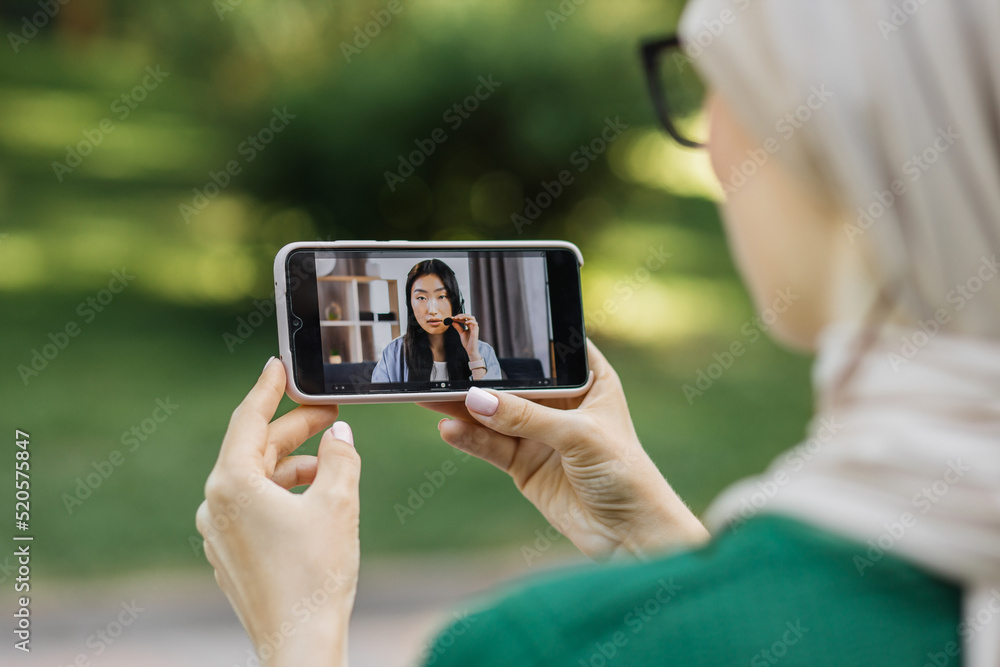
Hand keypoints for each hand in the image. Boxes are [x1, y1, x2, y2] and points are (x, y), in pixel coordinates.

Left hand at [196, 358, 360, 666]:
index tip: (279, 366)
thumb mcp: (338, 501)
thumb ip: (339, 456)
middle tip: (330, 414)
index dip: (268, 389)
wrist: (299, 641)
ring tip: (332, 461)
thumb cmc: (316, 573)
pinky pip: (253, 507)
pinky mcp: (230, 555)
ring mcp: (218, 533)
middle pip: (255, 450)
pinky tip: (314, 497)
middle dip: (293, 430)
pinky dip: (282, 492)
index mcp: (231, 484)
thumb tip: (337, 434)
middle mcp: (215, 505)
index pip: (248, 419)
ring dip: (292, 464)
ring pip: (256, 480)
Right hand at [418, 340, 707, 561]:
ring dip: (465, 408)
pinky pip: (491, 446)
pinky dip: (470, 438)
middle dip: (481, 377)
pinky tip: (448, 429)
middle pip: (514, 384)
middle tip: (442, 367)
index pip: (550, 351)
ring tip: (431, 397)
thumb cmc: (626, 474)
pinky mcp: (524, 465)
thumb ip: (527, 418)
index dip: (522, 339)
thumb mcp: (579, 436)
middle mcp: (562, 404)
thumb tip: (478, 400)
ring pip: (496, 415)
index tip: (483, 326)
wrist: (630, 536)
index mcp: (589, 381)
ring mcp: (541, 435)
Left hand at [449, 314, 479, 359]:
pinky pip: (475, 323)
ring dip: (465, 316)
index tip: (451, 318)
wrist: (470, 350)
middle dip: (461, 315)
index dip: (458, 317)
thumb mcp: (461, 333)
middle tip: (454, 317)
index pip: (464, 318)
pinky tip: (465, 322)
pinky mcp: (476, 331)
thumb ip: (458, 327)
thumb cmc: (467, 342)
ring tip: (459, 318)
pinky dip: (470, 321)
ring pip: (472, 317)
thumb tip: (452, 321)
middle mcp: (472, 325)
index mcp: (469, 326)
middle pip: (468, 316)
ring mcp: (475, 328)